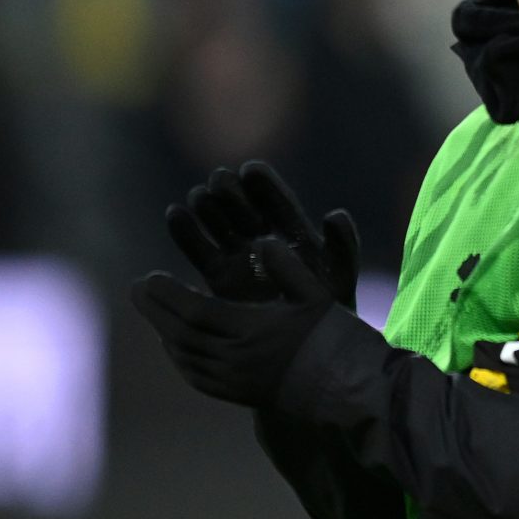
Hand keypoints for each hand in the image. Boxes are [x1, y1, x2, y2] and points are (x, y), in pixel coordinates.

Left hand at [130, 237, 338, 407]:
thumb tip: (261, 240)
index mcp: (254, 330)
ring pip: (185, 355)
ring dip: (163, 331)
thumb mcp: (317, 294)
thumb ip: (287, 267)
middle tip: (137, 287)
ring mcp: (235, 381)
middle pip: (181, 333)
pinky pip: (196, 376)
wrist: (346, 387)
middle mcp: (238, 359)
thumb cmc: (333, 336)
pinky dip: (179, 357)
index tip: (149, 276)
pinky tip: (174, 343)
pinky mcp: (238, 394)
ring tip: (152, 310)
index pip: (196, 311)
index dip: (168, 294)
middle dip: (155, 309)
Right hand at [166, 161, 360, 306]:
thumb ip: (343, 245)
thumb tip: (335, 214)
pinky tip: (175, 214)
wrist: (305, 349)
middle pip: (244, 207)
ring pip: (220, 224)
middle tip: (219, 179)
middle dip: (232, 192)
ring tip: (198, 195)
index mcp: (296, 233)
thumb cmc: (332, 308)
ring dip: (208, 207)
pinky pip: (199, 249)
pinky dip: (186, 232)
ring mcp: (240, 256)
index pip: (278, 201)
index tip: (250, 170)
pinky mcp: (218, 276)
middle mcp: (266, 239)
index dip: (264, 185)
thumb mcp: (340, 274)